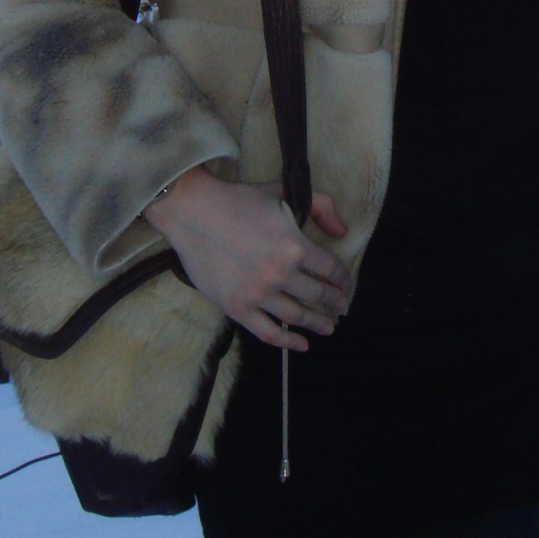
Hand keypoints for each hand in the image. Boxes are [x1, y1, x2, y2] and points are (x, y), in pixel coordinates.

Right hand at [144, 169, 350, 350]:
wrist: (193, 212)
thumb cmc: (238, 200)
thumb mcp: (284, 192)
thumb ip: (321, 206)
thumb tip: (343, 233)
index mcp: (294, 245)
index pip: (330, 269)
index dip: (342, 279)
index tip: (345, 284)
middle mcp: (280, 273)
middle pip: (317, 295)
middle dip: (334, 302)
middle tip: (342, 307)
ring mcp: (258, 293)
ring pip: (297, 316)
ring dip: (318, 323)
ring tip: (329, 327)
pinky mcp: (237, 307)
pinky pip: (269, 333)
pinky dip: (289, 342)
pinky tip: (302, 345)